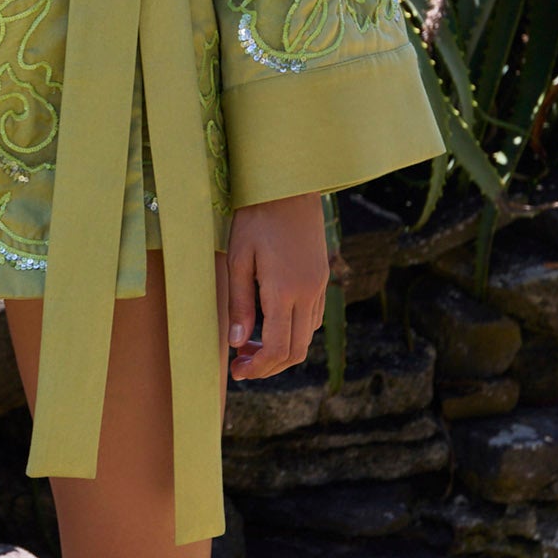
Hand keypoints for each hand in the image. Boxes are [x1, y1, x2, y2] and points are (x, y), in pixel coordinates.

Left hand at [221, 193, 329, 380]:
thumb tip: (236, 344)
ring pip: (307, 337)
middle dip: (269, 366)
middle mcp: (308, 293)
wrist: (289, 185)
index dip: (258, 368)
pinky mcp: (322, 277)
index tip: (236, 371)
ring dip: (281, 350)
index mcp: (284, 291)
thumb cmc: (255, 218)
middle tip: (240, 364)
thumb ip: (239, 304)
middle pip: (296, 350)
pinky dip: (293, 332)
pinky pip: (312, 318)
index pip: (278, 348)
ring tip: (250, 345)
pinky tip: (270, 323)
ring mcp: (319, 286)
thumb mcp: (238, 260)